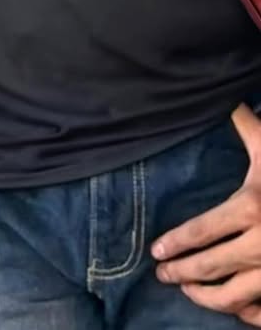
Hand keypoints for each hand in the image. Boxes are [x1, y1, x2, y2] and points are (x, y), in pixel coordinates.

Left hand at [152, 105, 260, 319]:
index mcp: (251, 207)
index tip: (156, 250)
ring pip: (235, 296)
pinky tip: (234, 309)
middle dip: (182, 272)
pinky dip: (246, 313)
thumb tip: (224, 97)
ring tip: (188, 291)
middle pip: (211, 266)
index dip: (176, 243)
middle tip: (161, 274)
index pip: (202, 231)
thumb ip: (244, 123)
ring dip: (207, 298)